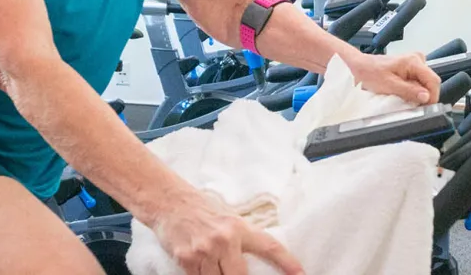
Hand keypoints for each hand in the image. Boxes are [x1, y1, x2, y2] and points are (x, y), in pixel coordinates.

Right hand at [147, 190, 303, 274]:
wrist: (169, 202)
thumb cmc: (201, 209)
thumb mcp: (228, 217)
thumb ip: (243, 237)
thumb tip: (257, 257)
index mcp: (239, 228)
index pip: (269, 247)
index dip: (288, 262)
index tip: (301, 274)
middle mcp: (225, 240)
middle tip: (237, 273)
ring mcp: (205, 251)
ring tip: (216, 267)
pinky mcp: (187, 260)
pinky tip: (202, 270)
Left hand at [346, 51, 440, 104]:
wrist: (360, 67)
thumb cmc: (370, 73)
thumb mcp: (389, 85)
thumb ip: (409, 91)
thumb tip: (426, 97)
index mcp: (413, 61)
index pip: (433, 81)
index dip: (432, 97)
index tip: (426, 108)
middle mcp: (417, 59)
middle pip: (430, 83)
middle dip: (423, 96)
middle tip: (410, 104)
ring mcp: (415, 63)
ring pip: (425, 84)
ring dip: (417, 94)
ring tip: (402, 97)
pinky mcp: (411, 69)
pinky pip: (418, 83)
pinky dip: (412, 91)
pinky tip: (402, 93)